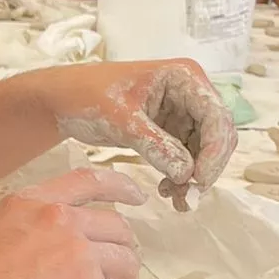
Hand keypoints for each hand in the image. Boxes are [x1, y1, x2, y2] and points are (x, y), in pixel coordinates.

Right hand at [0, 167, 144, 278]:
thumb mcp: (2, 237)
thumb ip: (41, 233)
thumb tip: (79, 258)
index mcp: (31, 203)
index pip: (86, 180)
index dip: (119, 186)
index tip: (136, 196)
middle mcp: (58, 218)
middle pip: (117, 225)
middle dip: (122, 253)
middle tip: (115, 278)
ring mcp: (77, 249)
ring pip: (125, 261)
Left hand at [45, 59, 235, 199]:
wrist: (62, 102)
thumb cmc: (86, 95)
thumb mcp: (120, 119)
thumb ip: (155, 144)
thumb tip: (187, 173)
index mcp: (183, 76)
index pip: (216, 115)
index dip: (214, 150)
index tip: (200, 179)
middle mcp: (189, 93)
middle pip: (216, 135)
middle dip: (206, 167)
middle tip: (190, 197)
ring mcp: (181, 113)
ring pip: (203, 151)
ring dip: (194, 177)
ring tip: (177, 201)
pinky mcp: (169, 132)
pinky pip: (186, 157)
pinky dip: (182, 176)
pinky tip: (169, 191)